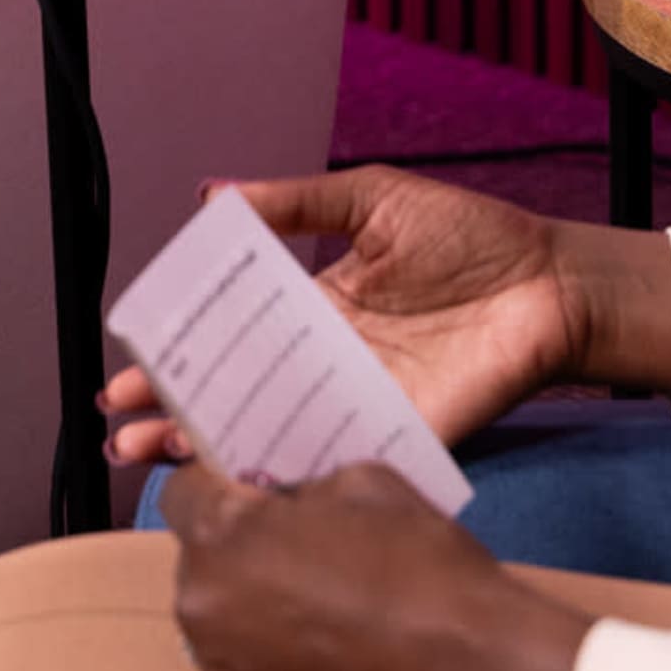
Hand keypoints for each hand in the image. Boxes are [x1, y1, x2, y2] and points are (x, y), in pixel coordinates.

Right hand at [104, 169, 601, 470]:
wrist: (552, 282)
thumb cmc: (473, 235)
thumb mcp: (374, 198)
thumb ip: (298, 200)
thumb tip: (213, 194)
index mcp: (316, 305)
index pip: (233, 332)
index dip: (182, 347)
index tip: (130, 361)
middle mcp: (326, 360)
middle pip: (236, 391)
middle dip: (172, 407)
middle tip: (118, 423)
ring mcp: (357, 401)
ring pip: (267, 431)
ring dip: (208, 446)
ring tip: (149, 457)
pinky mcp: (395, 432)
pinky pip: (329, 454)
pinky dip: (280, 469)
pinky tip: (234, 476)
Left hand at [161, 460, 589, 670]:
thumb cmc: (423, 569)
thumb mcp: (364, 483)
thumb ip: (304, 489)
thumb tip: (285, 501)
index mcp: (222, 537)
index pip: (184, 492)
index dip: (218, 487)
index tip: (251, 495)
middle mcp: (202, 609)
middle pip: (200, 565)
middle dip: (239, 555)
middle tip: (296, 557)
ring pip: (220, 626)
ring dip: (254, 615)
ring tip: (320, 618)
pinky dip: (274, 669)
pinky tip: (329, 662)